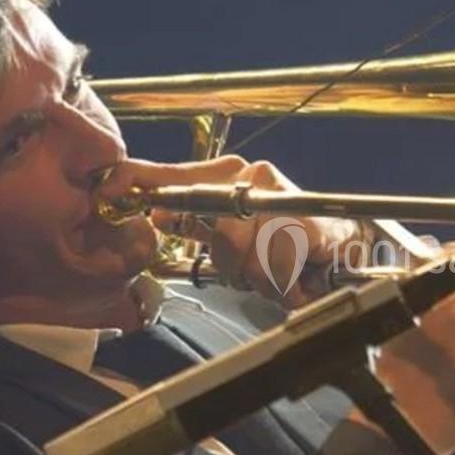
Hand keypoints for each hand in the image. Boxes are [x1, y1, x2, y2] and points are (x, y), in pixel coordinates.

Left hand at [97, 155, 366, 307]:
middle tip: (259, 264)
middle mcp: (252, 175)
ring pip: (244, 256)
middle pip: (216, 234)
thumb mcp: (232, 229)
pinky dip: (284, 280)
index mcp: (229, 173)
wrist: (345, 246)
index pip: (174, 176)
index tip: (109, 189)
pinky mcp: (305, 220)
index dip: (142, 183)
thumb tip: (155, 213)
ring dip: (261, 274)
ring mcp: (279, 195)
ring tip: (280, 268)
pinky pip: (274, 265)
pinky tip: (297, 272)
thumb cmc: (288, 239)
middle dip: (236, 263)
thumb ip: (194, 220)